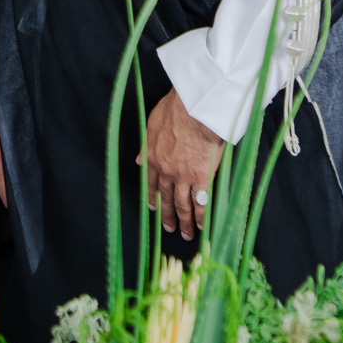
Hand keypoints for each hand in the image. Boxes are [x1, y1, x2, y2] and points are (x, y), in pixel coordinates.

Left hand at [139, 89, 223, 240]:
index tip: (153, 207)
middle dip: (167, 214)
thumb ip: (146, 144)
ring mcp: (183, 177)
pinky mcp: (201, 178)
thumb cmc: (176, 109)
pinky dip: (202, 217)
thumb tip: (138, 160)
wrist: (194, 111)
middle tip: (169, 227)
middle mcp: (165, 171)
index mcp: (152, 156)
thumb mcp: (152, 123)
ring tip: (186, 233)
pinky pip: (201, 202)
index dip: (153, 196)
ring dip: (184, 221)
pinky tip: (203, 226)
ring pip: (182, 204)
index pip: (151, 182)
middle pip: (166, 197)